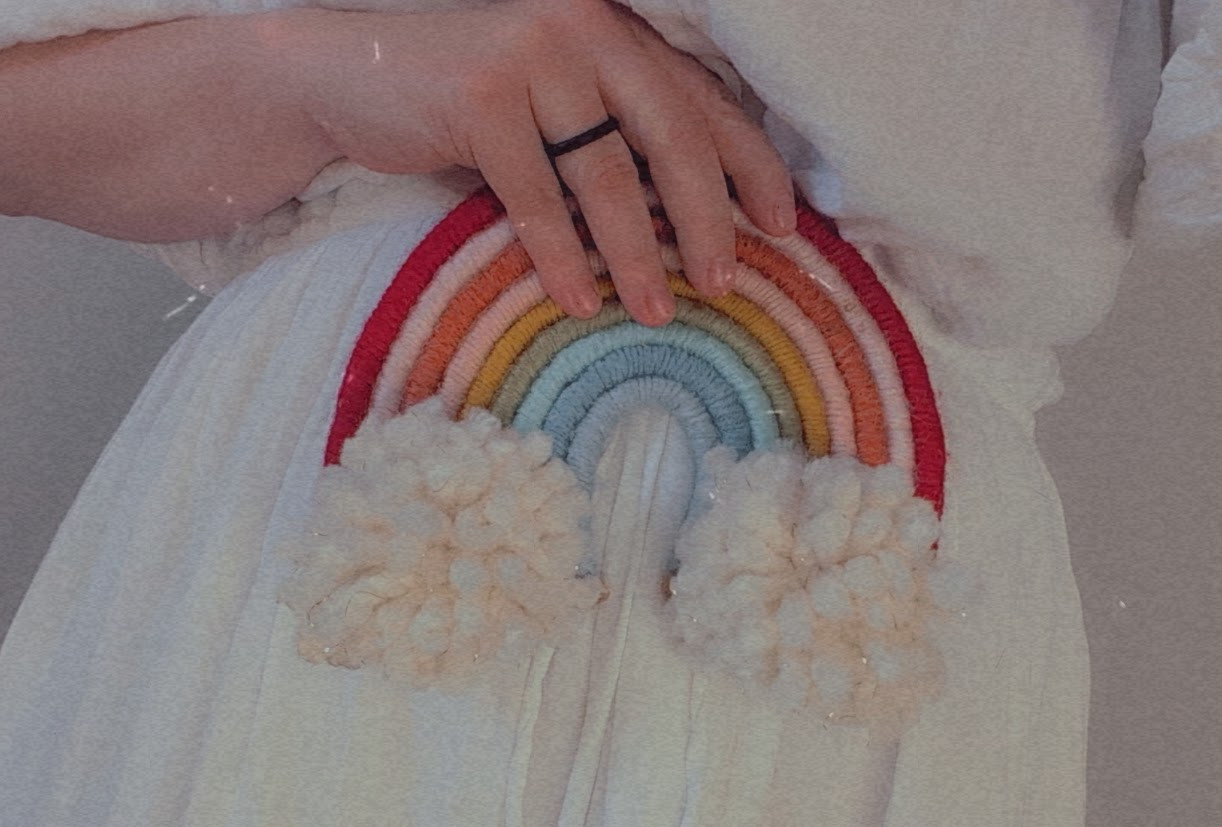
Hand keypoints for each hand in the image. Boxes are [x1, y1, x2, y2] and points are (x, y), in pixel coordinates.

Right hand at [281, 0, 796, 324]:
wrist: (350, 76)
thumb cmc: (467, 106)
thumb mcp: (555, 112)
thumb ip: (616, 139)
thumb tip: (693, 226)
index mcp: (615, 34)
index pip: (702, 101)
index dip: (749, 165)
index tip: (782, 225)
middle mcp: (585, 31)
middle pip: (672, 135)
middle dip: (707, 219)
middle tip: (725, 284)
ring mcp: (530, 56)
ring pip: (606, 173)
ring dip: (636, 254)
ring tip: (656, 312)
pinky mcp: (478, 96)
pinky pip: (536, 196)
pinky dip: (559, 256)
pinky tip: (577, 302)